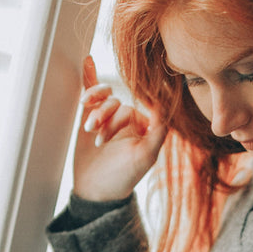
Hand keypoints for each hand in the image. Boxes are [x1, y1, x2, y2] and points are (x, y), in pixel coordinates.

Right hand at [73, 55, 167, 201]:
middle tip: (99, 139)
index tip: (120, 121)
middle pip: (118, 104)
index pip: (139, 106)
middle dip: (107, 120)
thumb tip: (164, 104)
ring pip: (104, 99)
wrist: (96, 189)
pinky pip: (93, 93)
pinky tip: (88, 62)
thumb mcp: (145, 157)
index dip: (127, 114)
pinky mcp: (91, 115)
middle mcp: (129, 118)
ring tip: (89, 128)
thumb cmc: (124, 177)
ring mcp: (110, 116)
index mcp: (146, 126)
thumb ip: (158, 132)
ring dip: (96, 110)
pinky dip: (90, 78)